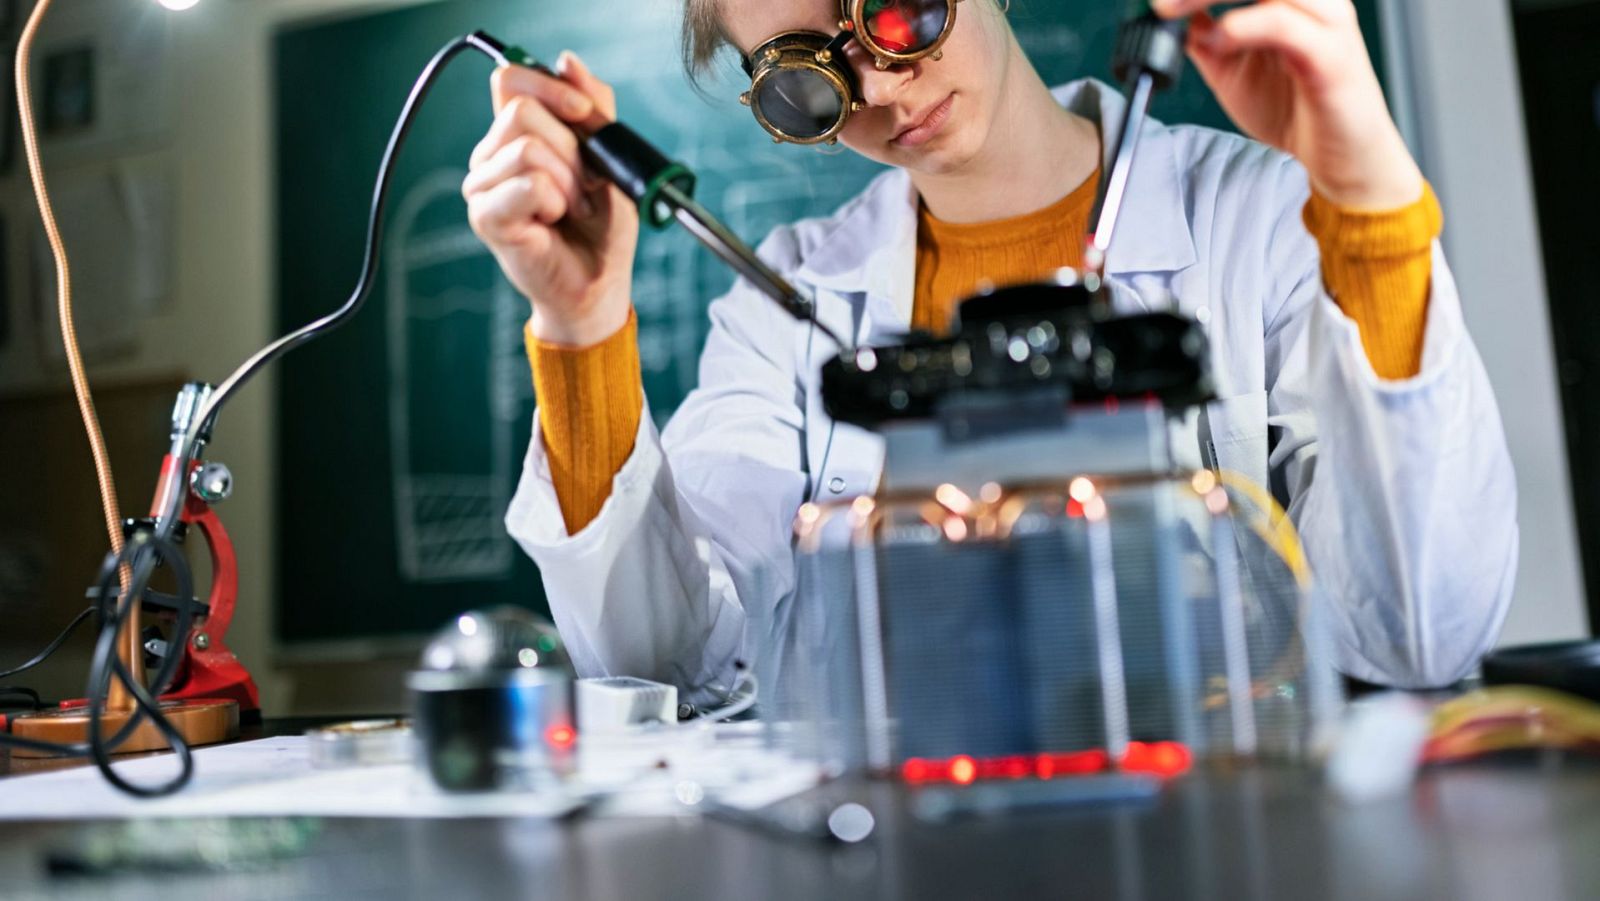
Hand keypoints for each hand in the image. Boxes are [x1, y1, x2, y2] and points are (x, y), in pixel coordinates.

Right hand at [464, 52, 638, 345]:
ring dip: (570, 181)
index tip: (585, 116)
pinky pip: (528, 184)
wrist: (599, 282)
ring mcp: (483, 187)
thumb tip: (568, 63)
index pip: (511, 78)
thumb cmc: (602, 227)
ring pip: (528, 148)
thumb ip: (593, 108)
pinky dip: (556, 202)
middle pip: (523, 111)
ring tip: (576, 209)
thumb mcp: (610, 157)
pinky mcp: (486, 217)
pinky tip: (557, 221)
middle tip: (588, 186)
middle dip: (572, 147)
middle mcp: (490, 156)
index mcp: (514, 134)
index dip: (552, 88)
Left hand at [1152, 0, 1423, 209]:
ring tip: (1171, 11)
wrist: (1340, 157)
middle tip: (1158, 3)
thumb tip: (1173, 19)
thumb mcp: (1232, 72)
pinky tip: (1217, 39)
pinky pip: (1288, 26)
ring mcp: (1326, 24)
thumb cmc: (1295, 109)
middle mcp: (1313, 1)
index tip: (1156, 0)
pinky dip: (1246, 26)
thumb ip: (1206, 41)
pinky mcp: (1332, 58)